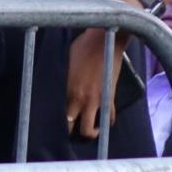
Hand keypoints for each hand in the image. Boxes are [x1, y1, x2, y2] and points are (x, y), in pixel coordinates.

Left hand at [65, 0, 136, 139]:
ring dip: (91, 132)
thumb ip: (66, 77)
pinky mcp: (111, 96)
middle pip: (73, 126)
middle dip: (72, 132)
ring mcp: (97, 99)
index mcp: (68, 89)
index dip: (60, 121)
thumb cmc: (84, 45)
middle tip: (73, 130)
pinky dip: (107, 120)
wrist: (106, 39)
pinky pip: (109, 116)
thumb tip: (64, 81)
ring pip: (91, 128)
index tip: (60, 122)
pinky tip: (105, 121)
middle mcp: (81, 98)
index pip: (61, 114)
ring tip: (92, 129)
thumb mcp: (68, 60)